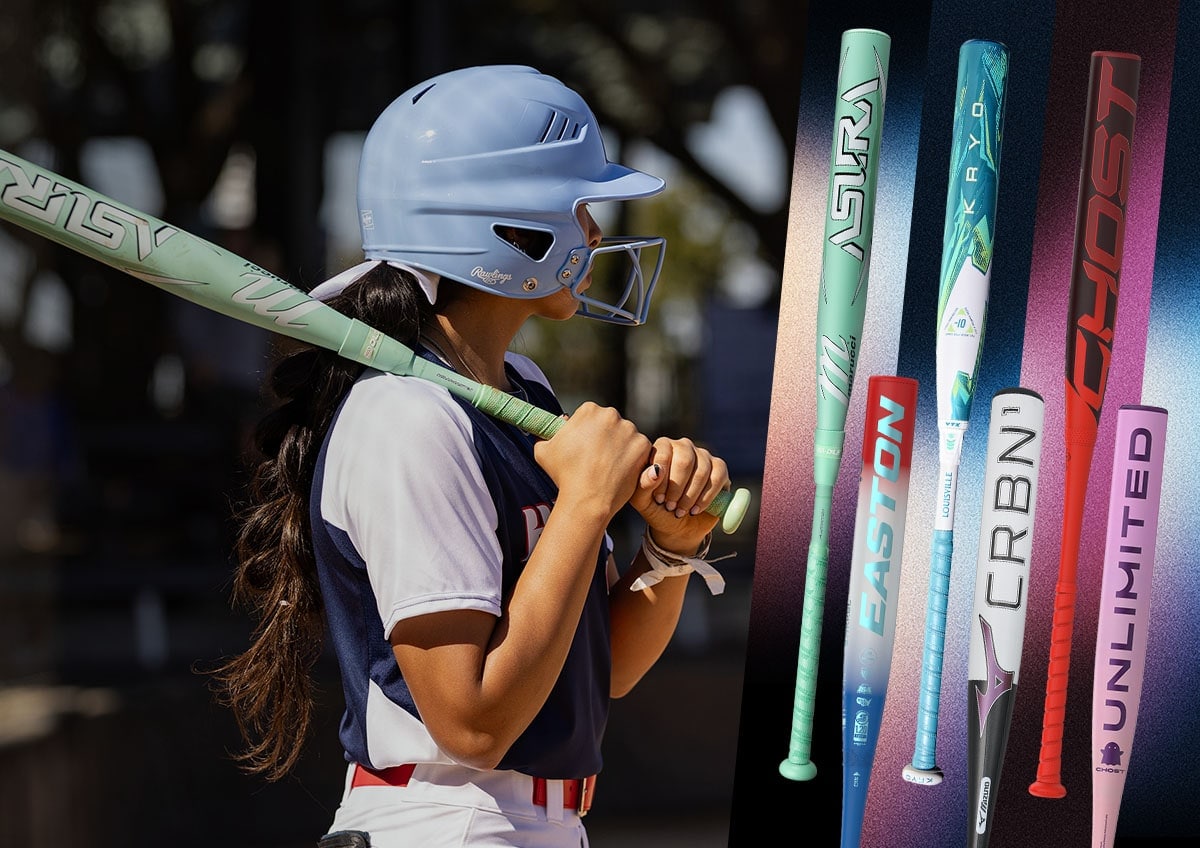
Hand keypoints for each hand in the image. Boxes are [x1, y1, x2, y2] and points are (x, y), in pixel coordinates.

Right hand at [533, 402, 650, 521]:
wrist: (587, 499)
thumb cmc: (564, 475)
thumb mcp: (543, 450)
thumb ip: (546, 436)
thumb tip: (550, 431)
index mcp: (589, 410)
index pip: (591, 415)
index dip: (586, 432)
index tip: (584, 446)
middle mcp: (611, 415)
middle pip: (610, 423)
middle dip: (605, 437)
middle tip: (597, 458)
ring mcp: (630, 430)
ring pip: (626, 436)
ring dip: (620, 447)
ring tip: (608, 467)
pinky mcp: (643, 446)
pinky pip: (640, 449)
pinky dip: (633, 459)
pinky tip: (621, 471)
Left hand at [629, 436, 729, 554]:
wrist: (677, 526)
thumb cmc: (656, 508)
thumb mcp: (642, 500)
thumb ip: (643, 484)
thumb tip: (656, 471)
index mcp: (661, 448)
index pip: (664, 453)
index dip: (662, 479)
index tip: (659, 499)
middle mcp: (683, 447)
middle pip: (685, 460)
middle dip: (677, 488)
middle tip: (670, 506)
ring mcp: (703, 455)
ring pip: (702, 470)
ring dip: (691, 495)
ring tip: (681, 511)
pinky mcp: (719, 468)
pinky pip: (718, 476)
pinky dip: (706, 497)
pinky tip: (695, 509)